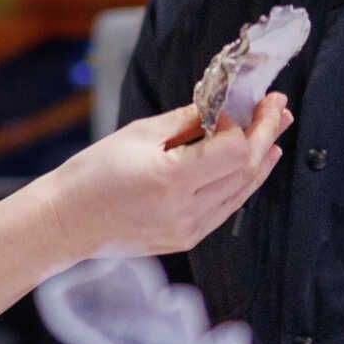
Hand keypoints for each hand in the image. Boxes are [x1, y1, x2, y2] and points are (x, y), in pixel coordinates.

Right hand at [39, 96, 289, 263]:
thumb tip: (221, 107)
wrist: (66, 222)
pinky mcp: (185, 239)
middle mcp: (185, 211)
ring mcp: (188, 230)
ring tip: (274, 132)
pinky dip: (242, 183)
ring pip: (242, 192)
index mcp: (172, 180)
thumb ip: (186, 120)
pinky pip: (226, 208)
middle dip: (266, 135)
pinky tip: (251, 165)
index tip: (249, 103)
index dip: (248, 124)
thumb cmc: (92, 174)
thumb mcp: (138, 134)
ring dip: (261, 160)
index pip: (235, 151)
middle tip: (277, 109)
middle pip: (246, 171)